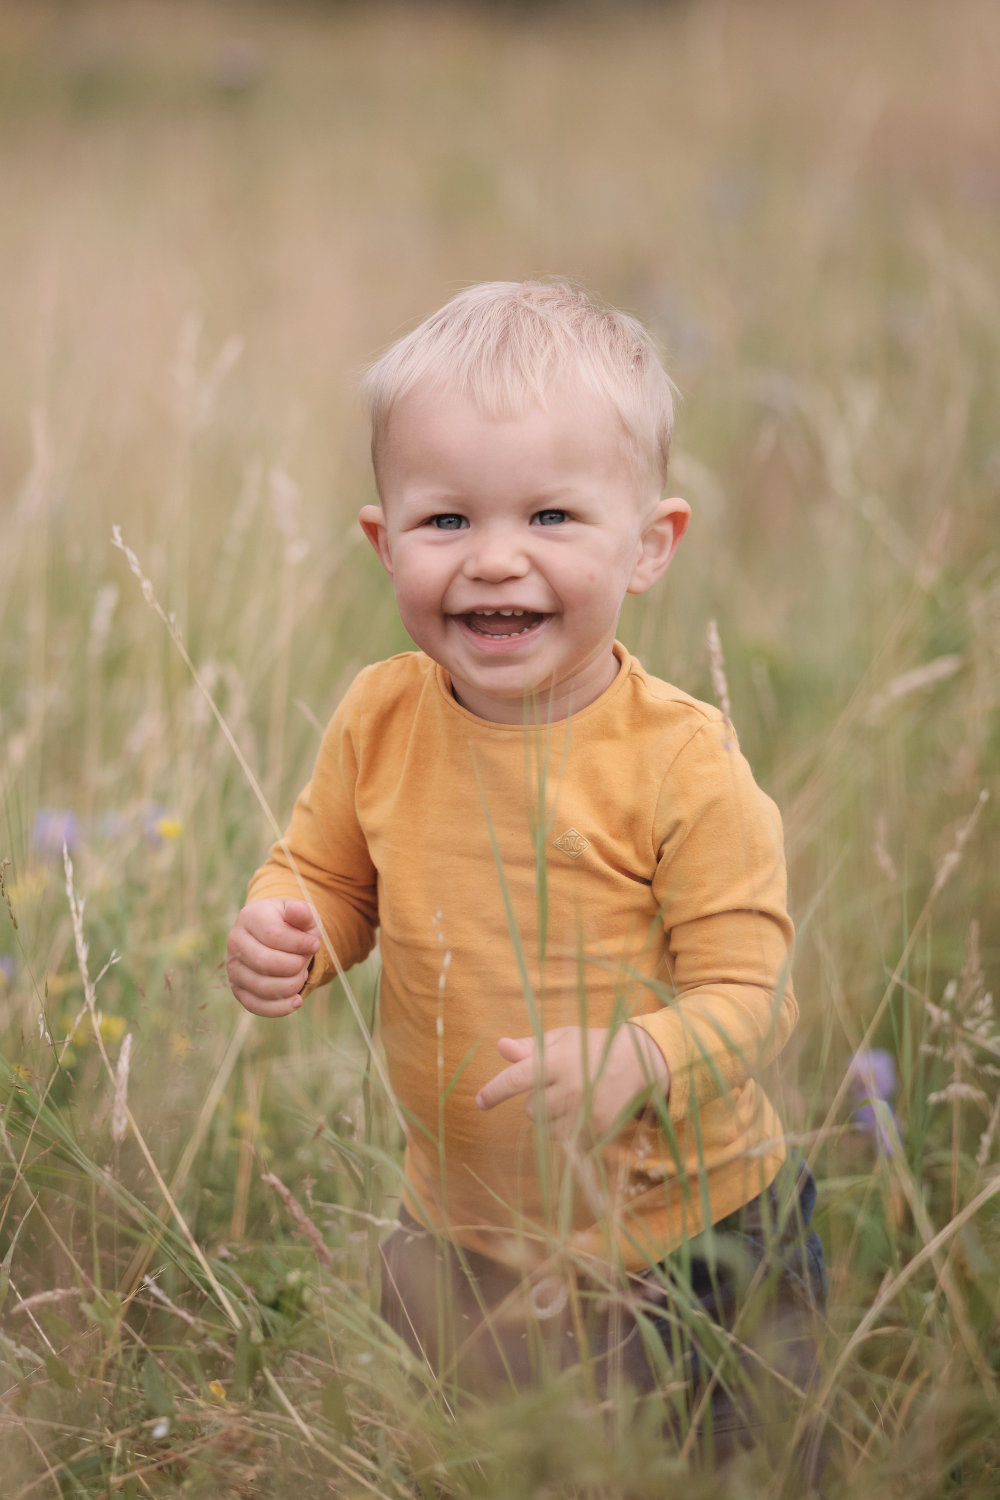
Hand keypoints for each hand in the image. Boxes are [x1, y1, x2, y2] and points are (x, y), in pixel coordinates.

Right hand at [226, 898, 319, 1016]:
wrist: (277, 936)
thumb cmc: (291, 924)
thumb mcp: (300, 914)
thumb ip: (301, 912)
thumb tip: (297, 911)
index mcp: (250, 917)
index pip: (274, 934)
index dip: (299, 944)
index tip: (315, 945)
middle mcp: (235, 941)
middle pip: (266, 962)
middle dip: (295, 966)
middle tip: (305, 962)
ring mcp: (233, 967)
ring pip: (262, 986)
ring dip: (291, 985)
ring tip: (301, 975)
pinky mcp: (238, 989)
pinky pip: (256, 1005)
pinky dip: (280, 1008)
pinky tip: (297, 1001)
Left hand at [475, 1025, 669, 1138]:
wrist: (640, 1062)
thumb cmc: (592, 1047)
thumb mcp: (563, 1039)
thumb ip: (530, 1047)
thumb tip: (500, 1048)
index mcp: (558, 1060)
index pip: (516, 1078)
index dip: (494, 1091)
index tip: (479, 1102)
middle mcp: (570, 1086)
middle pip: (530, 1110)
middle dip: (537, 1101)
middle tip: (558, 1086)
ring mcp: (585, 1111)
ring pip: (546, 1128)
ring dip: (551, 1118)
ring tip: (573, 1098)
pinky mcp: (598, 1129)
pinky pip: (567, 1140)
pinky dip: (569, 1130)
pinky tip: (585, 1111)